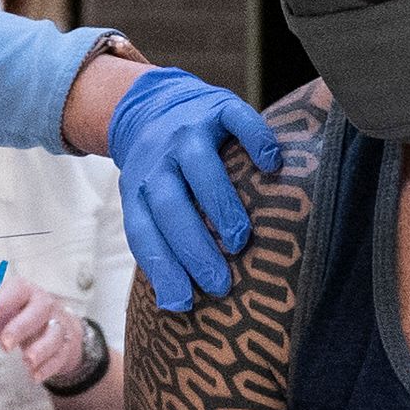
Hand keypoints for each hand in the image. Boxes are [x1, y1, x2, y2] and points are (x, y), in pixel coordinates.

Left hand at [0, 272, 87, 387]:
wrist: (54, 325)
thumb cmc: (19, 315)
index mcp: (24, 291)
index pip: (14, 291)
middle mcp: (43, 304)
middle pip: (38, 310)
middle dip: (21, 327)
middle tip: (4, 345)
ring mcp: (57, 324)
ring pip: (54, 334)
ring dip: (41, 349)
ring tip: (27, 362)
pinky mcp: (65, 345)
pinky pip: (60, 356)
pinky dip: (48, 367)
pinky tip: (35, 376)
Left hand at [104, 66, 279, 311]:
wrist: (155, 104)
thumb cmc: (161, 171)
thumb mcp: (146, 202)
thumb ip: (160, 242)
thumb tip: (176, 306)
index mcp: (138, 189)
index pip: (144, 233)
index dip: (162, 268)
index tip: (183, 302)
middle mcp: (158, 160)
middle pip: (169, 205)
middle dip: (192, 247)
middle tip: (219, 283)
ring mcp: (187, 131)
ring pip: (200, 166)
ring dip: (219, 204)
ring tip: (239, 240)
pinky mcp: (218, 107)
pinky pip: (238, 122)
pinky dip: (255, 141)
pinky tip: (272, 166)